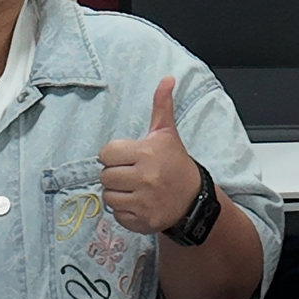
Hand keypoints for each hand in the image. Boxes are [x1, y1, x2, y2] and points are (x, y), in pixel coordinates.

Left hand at [99, 77, 202, 235]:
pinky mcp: (142, 221)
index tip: (127, 157)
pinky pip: (117, 215)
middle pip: (104, 176)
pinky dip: (124, 211)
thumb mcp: (167, 133)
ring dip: (117, 193)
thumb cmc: (175, 163)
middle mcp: (144, 178)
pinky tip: (137, 203)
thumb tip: (167, 78)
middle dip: (115, 174)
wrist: (193, 199)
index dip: (113, 155)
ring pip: (108, 197)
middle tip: (130, 173)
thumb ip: (161, 105)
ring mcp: (143, 202)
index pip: (106, 153)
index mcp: (146, 153)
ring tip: (133, 188)